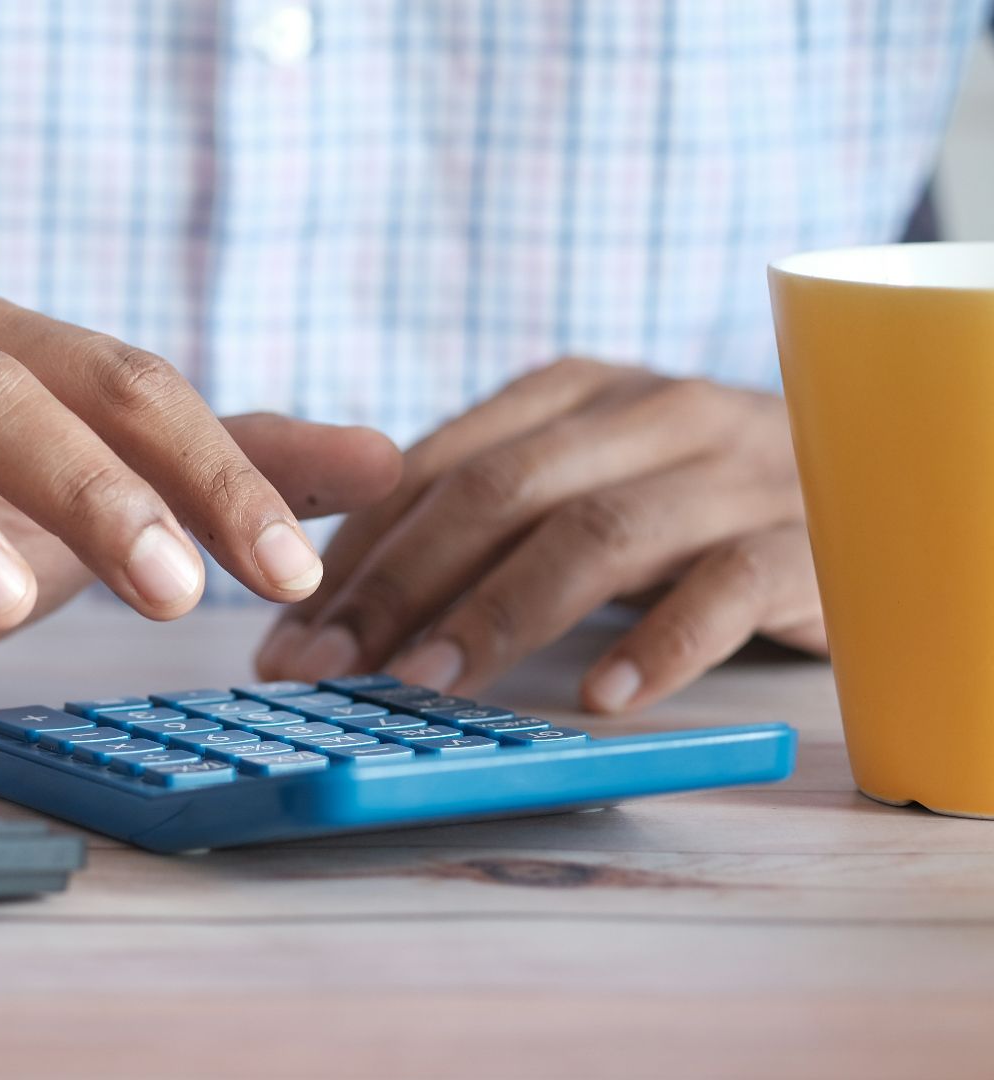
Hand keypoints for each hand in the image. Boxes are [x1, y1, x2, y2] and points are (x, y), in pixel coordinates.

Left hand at [255, 357, 825, 713]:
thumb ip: (480, 514)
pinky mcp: (807, 539)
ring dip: (500, 613)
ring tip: (427, 685)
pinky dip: (659, 644)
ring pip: (597, 531)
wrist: (881, 485)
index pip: (437, 464)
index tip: (288, 633)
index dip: (354, 550)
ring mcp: (732, 471)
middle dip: (396, 583)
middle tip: (327, 667)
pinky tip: (601, 700)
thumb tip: (332, 592)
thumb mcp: (583, 481)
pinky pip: (726, 587)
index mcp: (575, 392)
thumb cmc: (690, 504)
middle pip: (500, 491)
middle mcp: (650, 413)